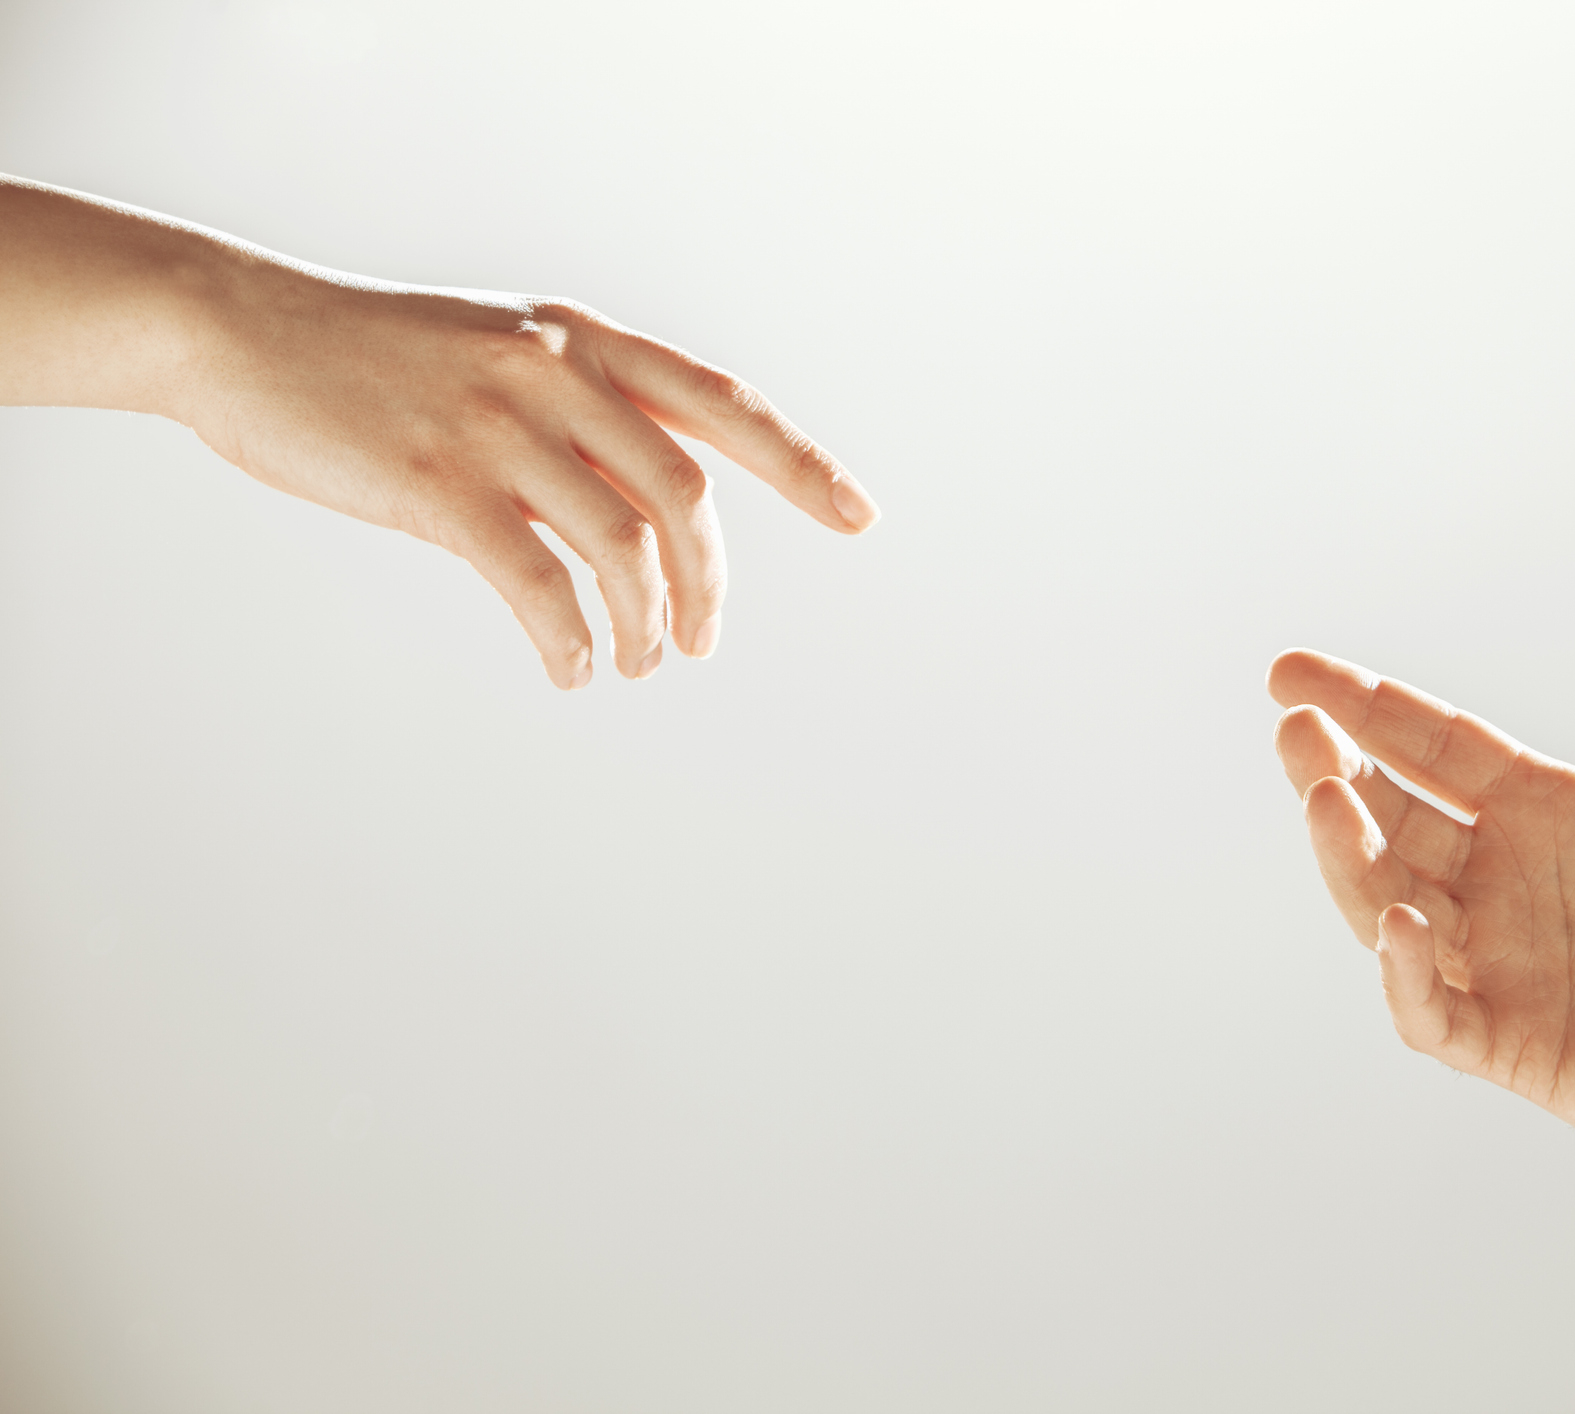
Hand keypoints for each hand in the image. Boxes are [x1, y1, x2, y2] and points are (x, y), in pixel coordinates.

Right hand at [180, 263, 878, 687]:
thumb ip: (579, 414)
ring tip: (641, 662)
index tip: (859, 516)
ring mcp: (498, 425)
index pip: (721, 402)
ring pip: (622, 545)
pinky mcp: (438, 485)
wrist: (241, 332)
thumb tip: (651, 514)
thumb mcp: (498, 354)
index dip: (800, 463)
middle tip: (703, 641)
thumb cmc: (376, 357)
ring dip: (646, 622)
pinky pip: (538, 584)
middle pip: (686, 491)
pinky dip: (571, 640)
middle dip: (711, 581)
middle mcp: (555, 372)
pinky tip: (574, 669)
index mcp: (581, 339)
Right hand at [1268, 577, 1574, 1181]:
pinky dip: (1404, 971)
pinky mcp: (1509, 1044)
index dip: (1364, 706)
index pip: (1430, 746)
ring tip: (1326, 799)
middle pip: (1390, 816)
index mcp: (1544, 812)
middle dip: (1334, 769)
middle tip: (1296, 727)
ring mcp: (1499, 965)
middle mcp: (1503, 881)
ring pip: (1386, 904)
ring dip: (1349, 855)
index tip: (1291, 672)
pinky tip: (1404, 921)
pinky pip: (1429, 1011)